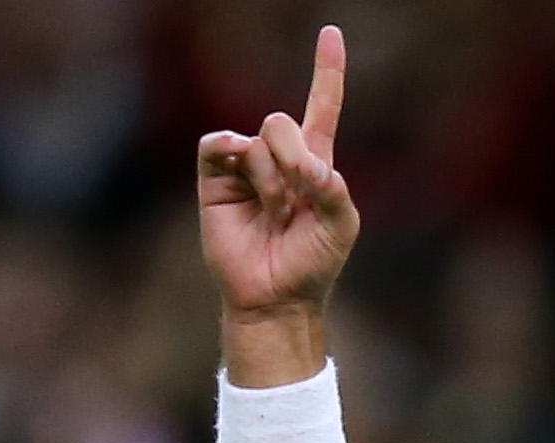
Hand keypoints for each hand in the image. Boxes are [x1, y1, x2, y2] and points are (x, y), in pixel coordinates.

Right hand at [198, 25, 356, 376]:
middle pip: (281, 119)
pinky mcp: (214, 176)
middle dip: (293, 158)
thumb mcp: (340, 224)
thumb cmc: (312, 262)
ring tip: (273, 215)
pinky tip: (242, 184)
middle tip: (294, 204)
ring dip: (270, 180)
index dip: (327, 71)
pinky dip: (234, 156)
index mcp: (315, 162)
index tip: (330, 33)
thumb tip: (303, 161)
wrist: (276, 296)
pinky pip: (220, 142)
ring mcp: (244, 165)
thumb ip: (332, 186)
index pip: (323, 107)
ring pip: (256, 138)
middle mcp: (278, 157)